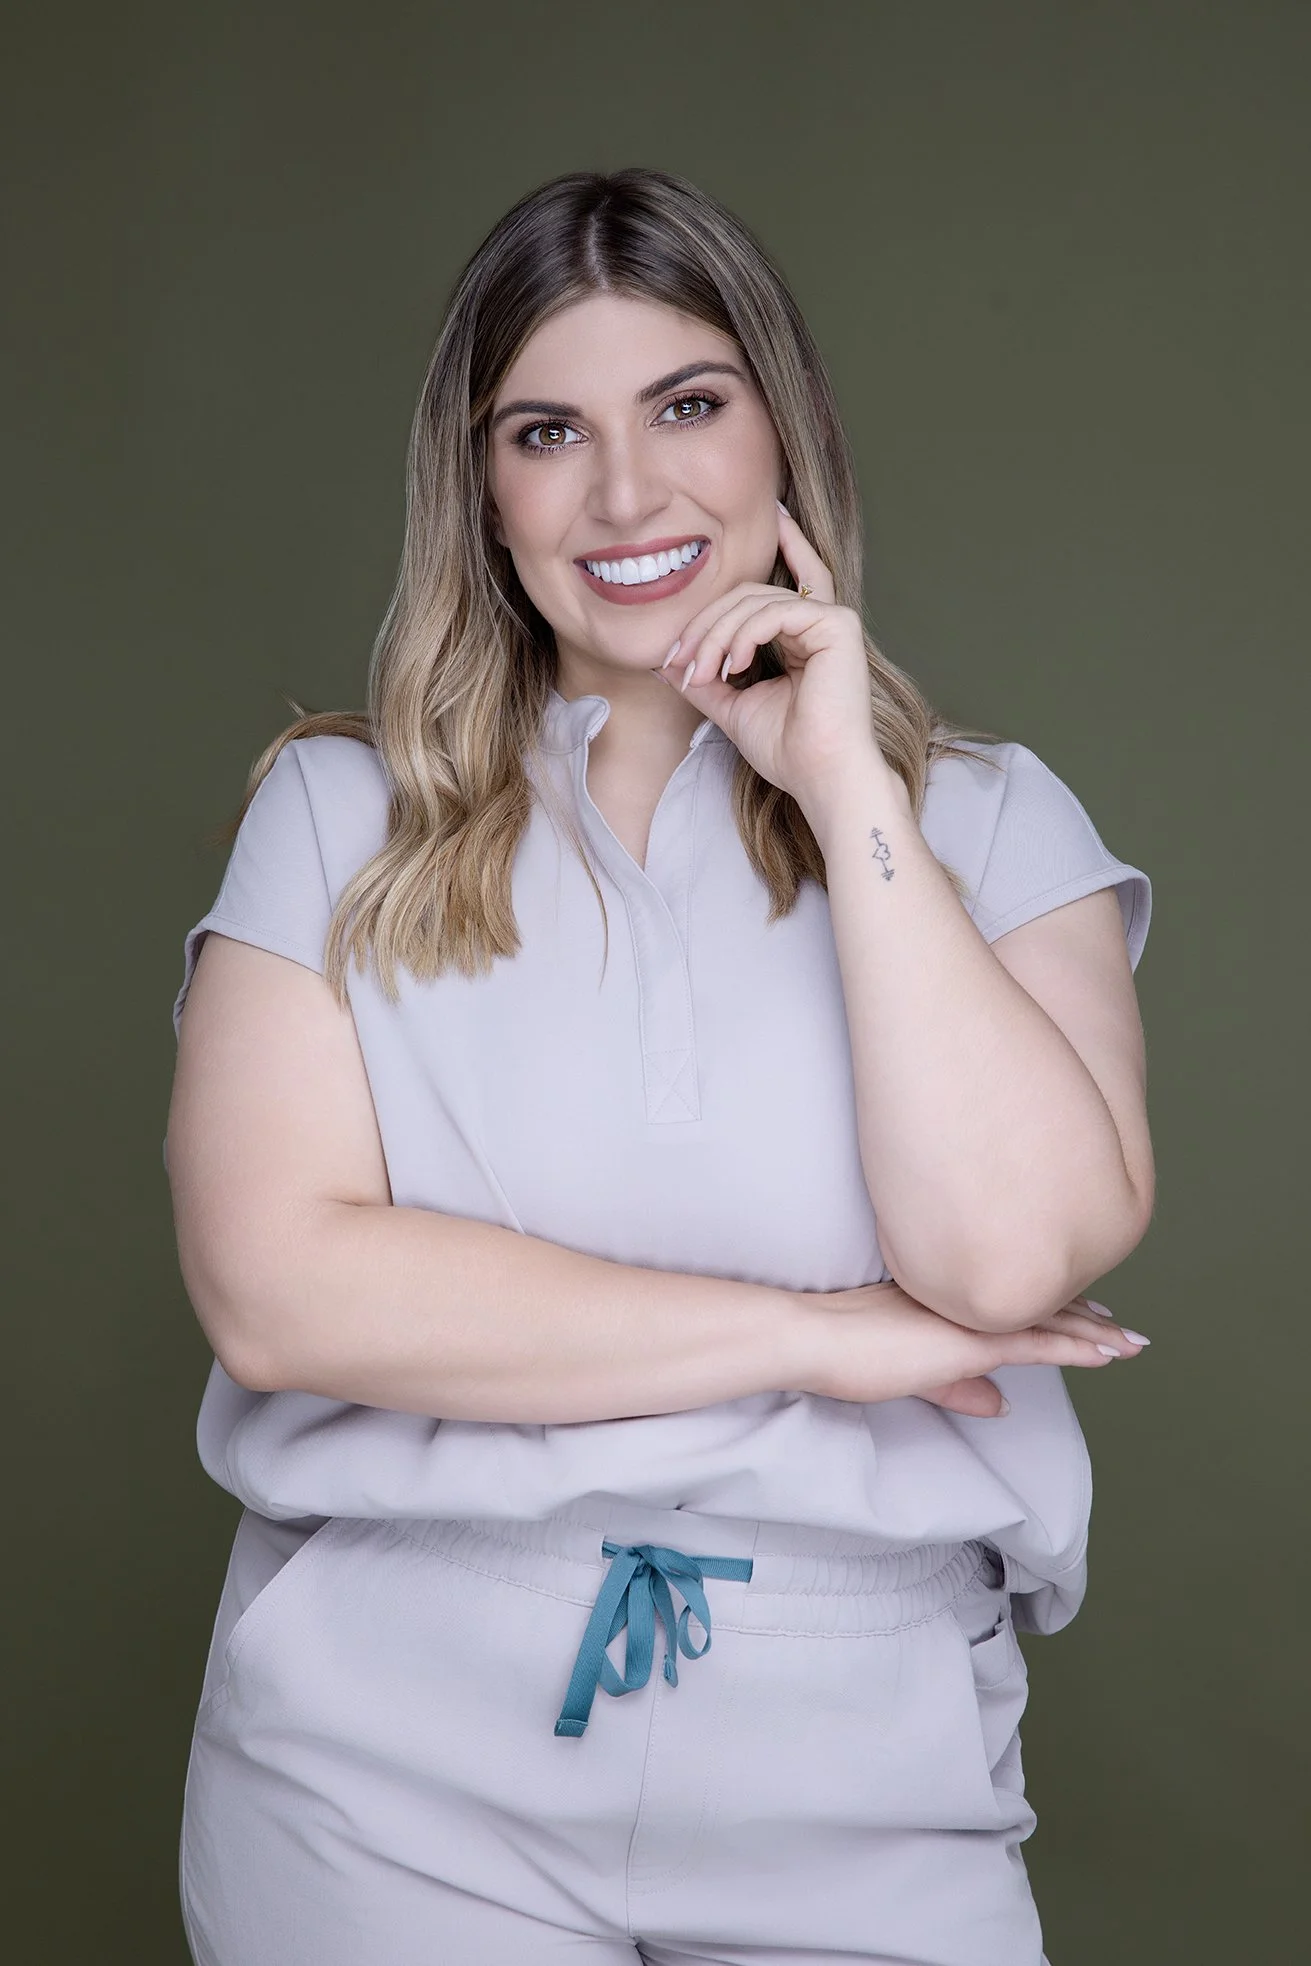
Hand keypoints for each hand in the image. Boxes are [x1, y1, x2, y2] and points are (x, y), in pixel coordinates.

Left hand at [654, 502, 891, 812]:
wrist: (819, 775)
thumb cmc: (785, 749)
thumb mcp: (731, 706)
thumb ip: (703, 679)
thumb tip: (664, 663)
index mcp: (797, 638)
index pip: (753, 598)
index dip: (707, 617)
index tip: (672, 655)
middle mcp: (816, 624)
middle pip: (746, 595)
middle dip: (704, 625)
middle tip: (677, 660)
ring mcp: (829, 621)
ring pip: (755, 600)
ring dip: (716, 635)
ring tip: (702, 673)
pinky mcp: (838, 625)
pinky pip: (775, 611)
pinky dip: (745, 634)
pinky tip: (733, 665)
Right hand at [792, 1281, 1147, 1416]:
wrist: (818, 1339)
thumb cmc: (847, 1353)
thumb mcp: (913, 1374)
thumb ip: (958, 1387)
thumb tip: (1000, 1403)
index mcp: (952, 1302)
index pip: (1015, 1303)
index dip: (1055, 1308)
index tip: (1086, 1312)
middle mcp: (971, 1302)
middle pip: (1043, 1307)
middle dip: (1088, 1319)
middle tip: (1124, 1326)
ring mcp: (975, 1318)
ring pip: (1052, 1322)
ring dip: (1099, 1334)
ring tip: (1134, 1342)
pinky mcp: (974, 1341)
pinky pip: (1042, 1344)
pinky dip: (1082, 1348)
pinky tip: (1109, 1353)